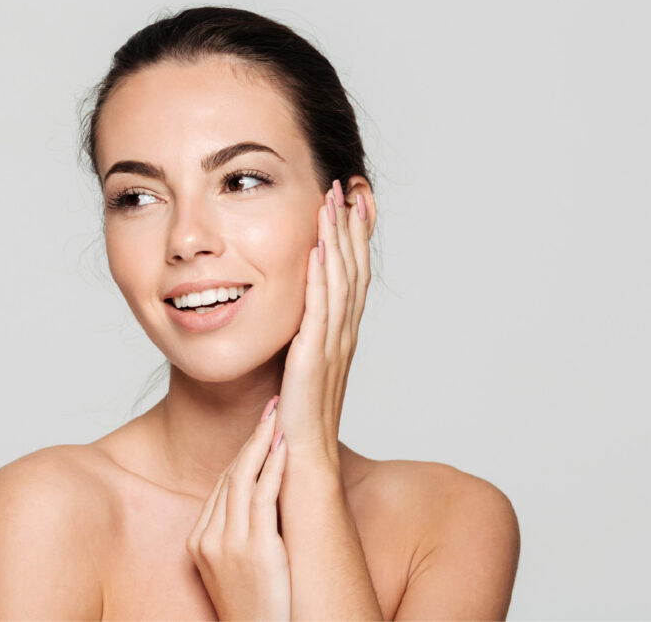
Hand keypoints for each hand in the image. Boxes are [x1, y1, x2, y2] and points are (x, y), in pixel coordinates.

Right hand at [186, 395, 290, 620]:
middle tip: (272, 407)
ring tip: (280, 415)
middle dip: (252, 438)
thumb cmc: (255, 611)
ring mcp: (229, 545)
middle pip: (230, 475)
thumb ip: (239, 537)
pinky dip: (274, 467)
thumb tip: (259, 508)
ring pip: (243, 479)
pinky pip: (263, 498)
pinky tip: (286, 446)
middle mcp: (208, 539)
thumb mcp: (235, 571)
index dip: (243, 453)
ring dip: (263, 442)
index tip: (260, 429)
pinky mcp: (256, 551)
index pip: (221, 485)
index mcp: (199, 542)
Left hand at [274, 179, 373, 464]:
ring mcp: (331, 346)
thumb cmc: (298, 422)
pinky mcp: (312, 359)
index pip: (352, 276)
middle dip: (351, 227)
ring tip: (332, 202)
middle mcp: (343, 336)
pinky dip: (319, 277)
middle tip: (349, 188)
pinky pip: (318, 310)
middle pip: (353, 270)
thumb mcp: (301, 370)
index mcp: (340, 336)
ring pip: (340, 282)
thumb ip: (302, 342)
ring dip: (336, 240)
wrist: (303, 464)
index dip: (355, 239)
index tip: (354, 203)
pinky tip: (314, 249)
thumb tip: (294, 323)